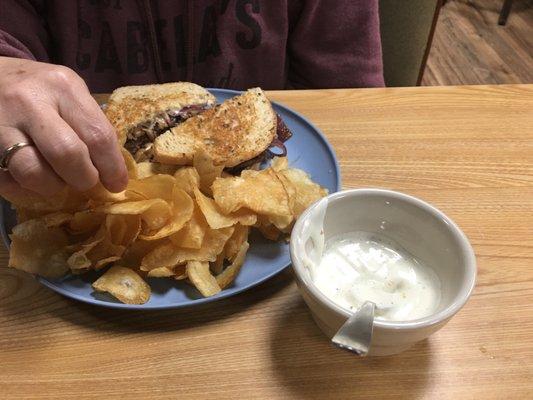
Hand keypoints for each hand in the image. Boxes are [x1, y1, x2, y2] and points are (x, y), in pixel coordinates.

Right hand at [0, 57, 127, 201]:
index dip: (112, 167)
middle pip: (68, 155)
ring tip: (56, 178)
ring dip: (52, 186)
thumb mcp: (68, 92)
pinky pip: (8, 181)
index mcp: (63, 87)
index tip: (117, 184)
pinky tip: (32, 178)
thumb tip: (113, 170)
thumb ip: (89, 125)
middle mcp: (30, 101)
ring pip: (33, 172)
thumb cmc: (39, 89)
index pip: (98, 136)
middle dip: (84, 178)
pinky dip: (25, 189)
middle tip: (86, 182)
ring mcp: (0, 122)